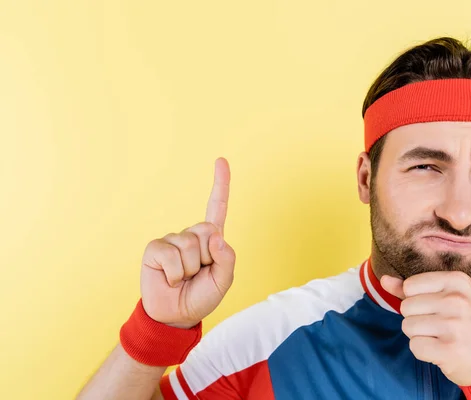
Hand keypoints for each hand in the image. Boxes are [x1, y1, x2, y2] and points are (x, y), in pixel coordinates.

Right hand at [140, 158, 235, 328]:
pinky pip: (171, 254)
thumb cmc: (200, 297)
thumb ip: (227, 259)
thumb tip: (216, 235)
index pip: (217, 207)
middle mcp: (191, 235)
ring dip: (189, 268)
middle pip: (207, 230)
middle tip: (197, 273)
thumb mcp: (223, 281)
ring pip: (190, 244)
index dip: (220, 184)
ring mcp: (172, 240)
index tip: (221, 160)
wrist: (175, 316)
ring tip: (183, 278)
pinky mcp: (155, 249)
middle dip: (207, 257)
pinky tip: (170, 279)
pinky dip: (174, 273)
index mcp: (211, 240)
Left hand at [381, 271, 470, 385]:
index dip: (416, 300)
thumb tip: (384, 280)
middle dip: (417, 319)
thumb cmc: (469, 325)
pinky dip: (424, 352)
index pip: (410, 285)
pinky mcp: (449, 350)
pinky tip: (442, 351)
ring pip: (407, 326)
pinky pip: (414, 346)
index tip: (437, 308)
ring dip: (420, 336)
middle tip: (441, 326)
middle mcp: (457, 300)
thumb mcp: (448, 298)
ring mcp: (454, 325)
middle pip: (406, 307)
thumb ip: (413, 288)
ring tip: (442, 338)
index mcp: (457, 281)